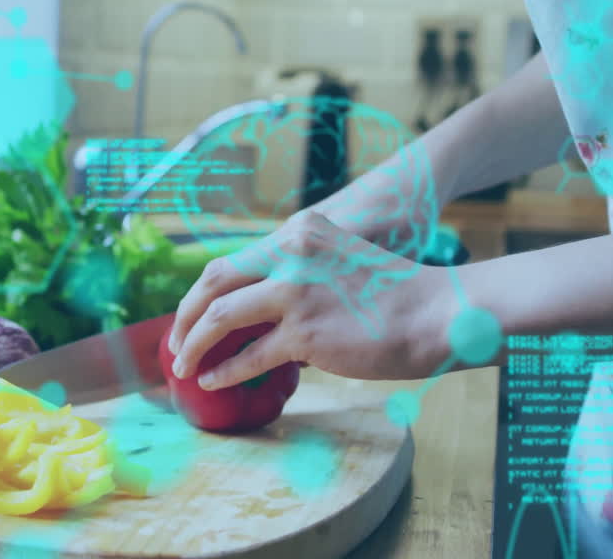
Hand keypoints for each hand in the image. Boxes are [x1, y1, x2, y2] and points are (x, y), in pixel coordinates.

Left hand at [165, 211, 454, 390]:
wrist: (436, 311)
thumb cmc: (396, 294)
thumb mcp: (341, 261)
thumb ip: (302, 275)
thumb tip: (262, 314)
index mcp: (299, 231)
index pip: (234, 260)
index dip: (205, 291)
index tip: (193, 314)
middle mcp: (290, 253)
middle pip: (213, 282)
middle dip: (186, 314)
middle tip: (176, 341)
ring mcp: (295, 292)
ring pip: (219, 318)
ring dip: (193, 345)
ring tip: (183, 366)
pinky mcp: (304, 332)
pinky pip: (248, 357)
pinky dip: (224, 371)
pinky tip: (212, 380)